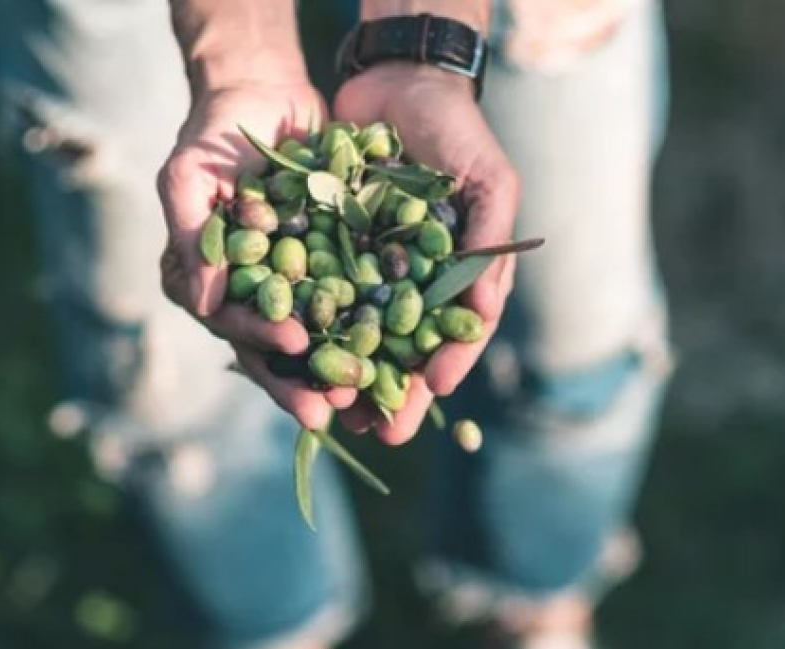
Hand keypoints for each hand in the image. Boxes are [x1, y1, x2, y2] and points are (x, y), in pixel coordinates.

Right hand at [158, 83, 356, 430]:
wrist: (263, 93)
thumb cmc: (214, 133)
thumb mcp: (189, 176)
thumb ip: (190, 236)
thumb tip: (198, 303)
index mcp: (204, 281)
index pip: (230, 321)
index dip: (259, 335)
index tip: (292, 341)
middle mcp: (246, 293)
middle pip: (273, 347)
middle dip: (301, 379)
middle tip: (331, 408)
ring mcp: (288, 285)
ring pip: (314, 338)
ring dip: (337, 370)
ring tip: (367, 398)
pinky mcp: (327, 269)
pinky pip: (349, 305)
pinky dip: (369, 331)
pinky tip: (396, 355)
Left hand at [334, 64, 519, 443]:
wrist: (399, 80)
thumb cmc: (457, 132)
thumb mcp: (490, 185)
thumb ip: (488, 249)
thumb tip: (479, 323)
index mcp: (456, 273)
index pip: (452, 334)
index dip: (442, 366)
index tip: (428, 395)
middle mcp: (412, 278)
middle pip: (401, 346)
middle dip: (390, 389)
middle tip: (378, 432)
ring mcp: (367, 265)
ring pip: (355, 330)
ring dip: (345, 372)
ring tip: (332, 411)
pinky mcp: (324, 244)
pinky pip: (314, 289)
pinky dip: (305, 322)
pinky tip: (294, 354)